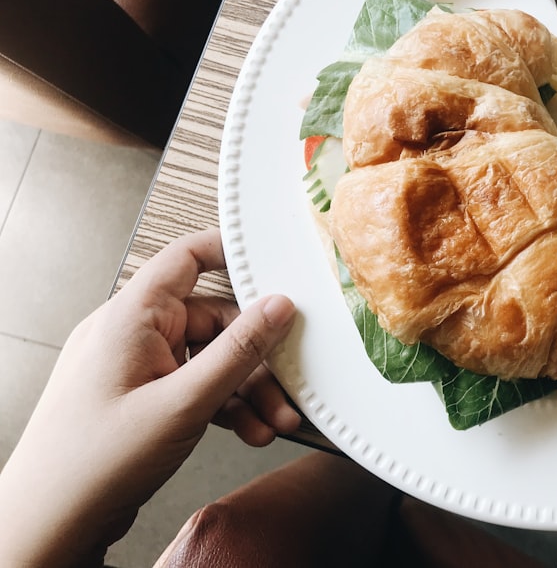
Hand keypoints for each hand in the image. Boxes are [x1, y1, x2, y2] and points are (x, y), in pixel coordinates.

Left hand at [0, 229, 298, 566]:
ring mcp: (136, 366)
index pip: (187, 256)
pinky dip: (224, 405)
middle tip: (287, 384)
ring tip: (272, 420)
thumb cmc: (91, 463)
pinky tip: (248, 429)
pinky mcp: (141, 396)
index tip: (275, 267)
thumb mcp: (182, 403)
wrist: (49, 523)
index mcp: (131, 316)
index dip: (232, 253)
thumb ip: (237, 352)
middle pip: (213, 320)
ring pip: (209, 358)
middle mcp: (132, 333)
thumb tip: (277, 309)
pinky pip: (194, 384)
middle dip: (255, 357)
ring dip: (246, 389)